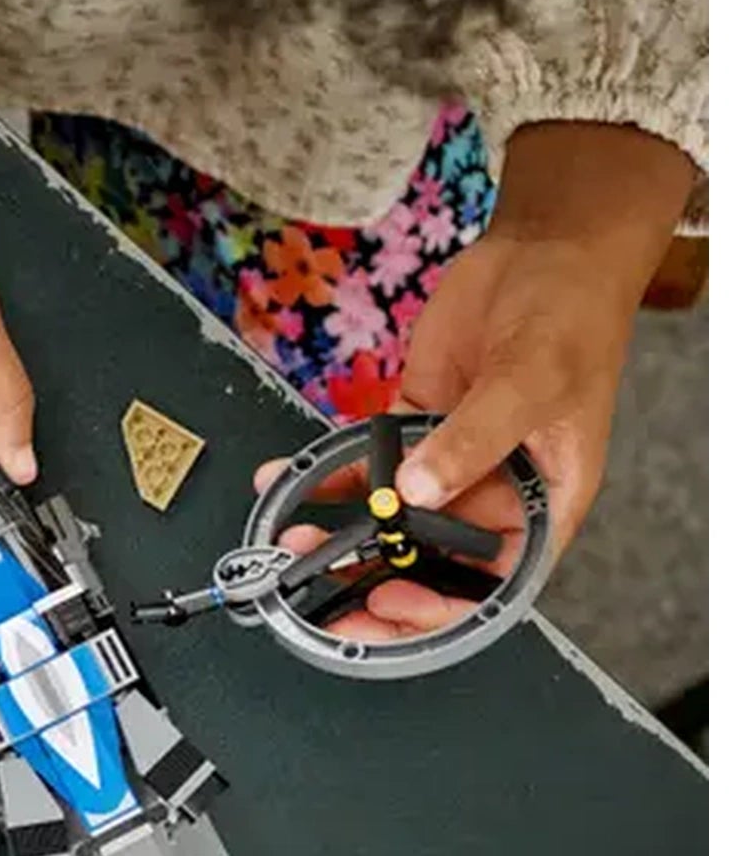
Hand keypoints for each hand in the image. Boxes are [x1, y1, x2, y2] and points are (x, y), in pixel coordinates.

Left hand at [254, 123, 692, 641]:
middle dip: (374, 582)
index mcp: (543, 503)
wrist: (547, 248)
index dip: (441, 606)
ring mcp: (448, 462)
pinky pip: (363, 464)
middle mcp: (493, 493)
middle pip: (431, 563)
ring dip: (340, 535)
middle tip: (319, 597)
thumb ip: (475, 439)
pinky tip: (282, 479)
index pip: (492, 583)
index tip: (390, 601)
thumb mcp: (531, 380)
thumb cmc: (572, 315)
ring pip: (388, 521)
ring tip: (292, 538)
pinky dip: (325, 475)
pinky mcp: (413, 428)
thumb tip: (419, 490)